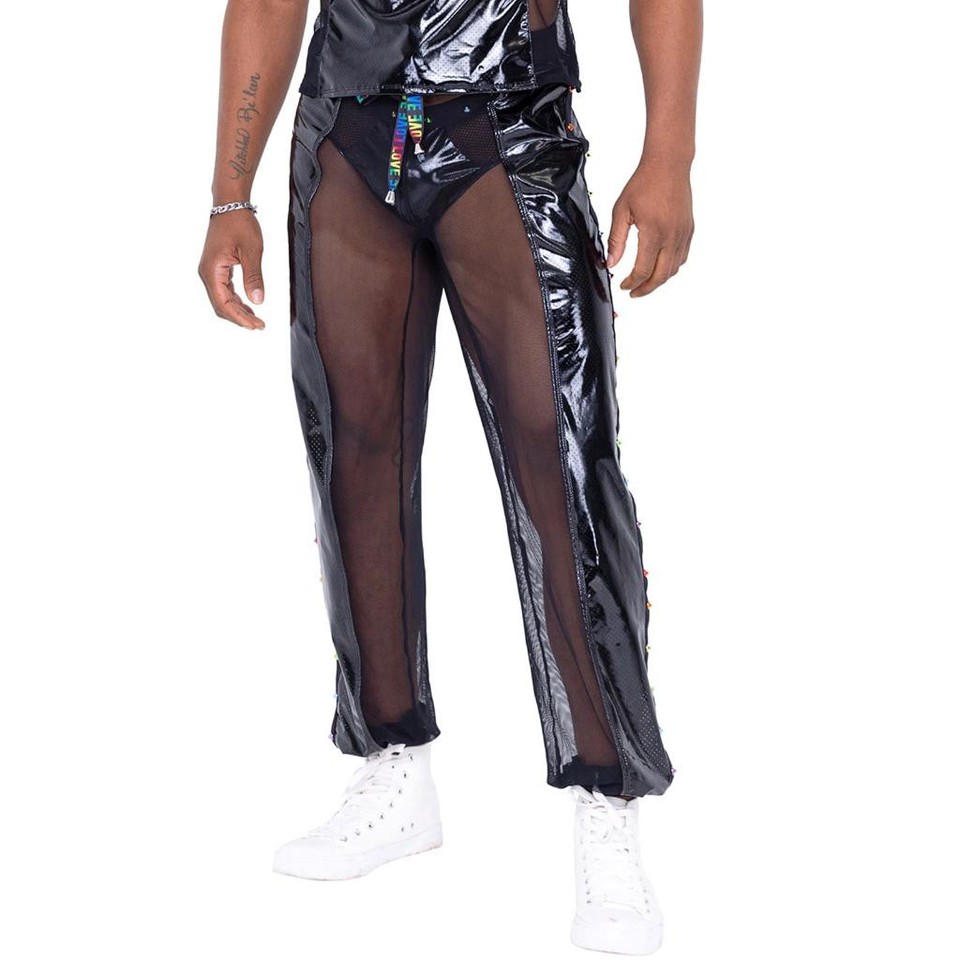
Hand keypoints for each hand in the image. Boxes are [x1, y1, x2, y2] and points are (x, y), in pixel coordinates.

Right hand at [197, 210, 265, 329]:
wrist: (230, 204)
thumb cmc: (240, 223)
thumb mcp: (252, 250)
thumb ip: (254, 277)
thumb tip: (258, 301)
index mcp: (212, 271)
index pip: (223, 304)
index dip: (240, 318)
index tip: (257, 326)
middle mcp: (207, 273)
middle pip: (221, 306)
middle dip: (240, 318)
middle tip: (260, 326)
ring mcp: (210, 271)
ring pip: (222, 300)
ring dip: (238, 311)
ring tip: (256, 320)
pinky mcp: (216, 268)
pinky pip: (224, 291)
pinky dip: (236, 301)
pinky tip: (249, 306)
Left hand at [606, 157, 693, 297]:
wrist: (668, 165)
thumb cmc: (643, 184)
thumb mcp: (621, 211)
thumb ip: (616, 240)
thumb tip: (611, 263)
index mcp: (653, 233)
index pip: (642, 271)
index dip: (632, 283)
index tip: (624, 286)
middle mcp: (671, 237)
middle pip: (660, 276)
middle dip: (646, 289)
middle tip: (634, 292)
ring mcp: (683, 234)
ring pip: (673, 269)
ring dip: (659, 280)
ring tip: (645, 283)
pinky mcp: (689, 230)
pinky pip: (682, 257)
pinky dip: (671, 267)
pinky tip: (660, 267)